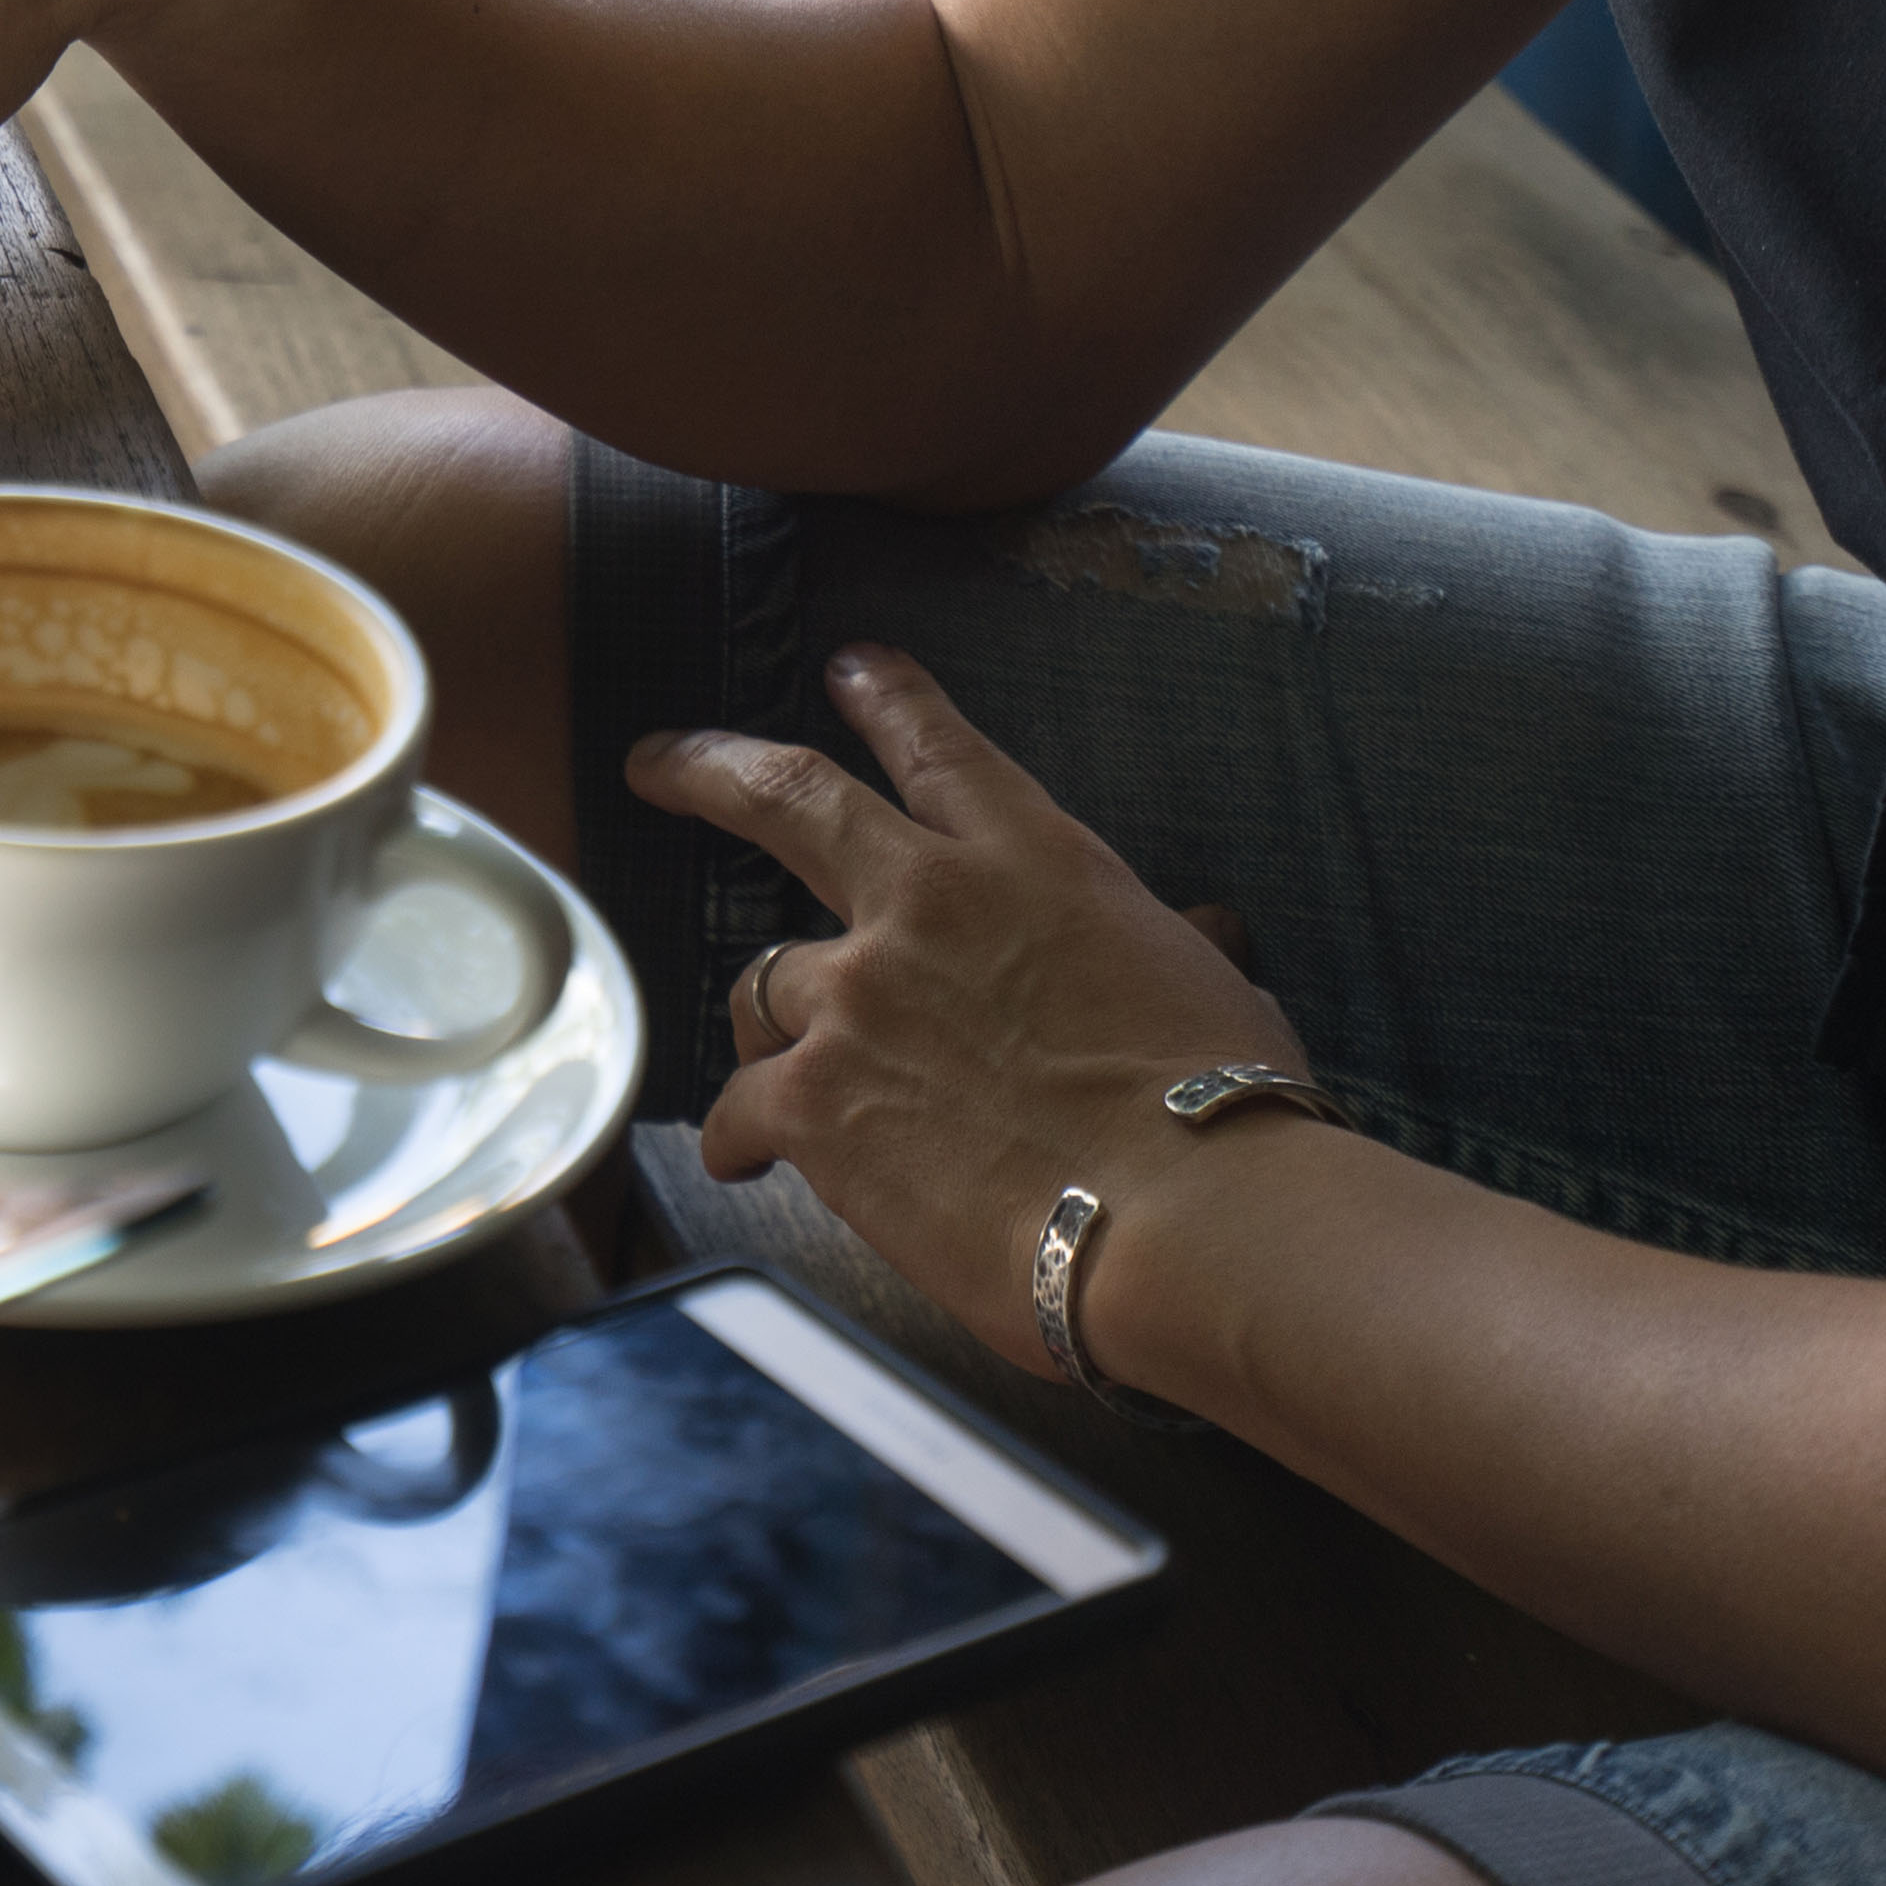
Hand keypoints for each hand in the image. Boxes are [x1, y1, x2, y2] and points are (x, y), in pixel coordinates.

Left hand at [641, 643, 1313, 1365]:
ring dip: (772, 1027)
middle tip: (657, 763)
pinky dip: (738, 1137)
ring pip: (763, 984)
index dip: (887, 697)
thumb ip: (1169, 946)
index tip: (849, 668)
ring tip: (779, 1076)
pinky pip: (739, 1107)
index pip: (940, 749)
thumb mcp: (1208, 988)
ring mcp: (859, 997)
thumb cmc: (1228, 1112)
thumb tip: (1203, 937)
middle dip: (707, 769)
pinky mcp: (814, 1102)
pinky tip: (745, 1162)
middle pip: (788, 798)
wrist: (1188, 1217)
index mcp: (1034, 861)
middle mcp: (928, 905)